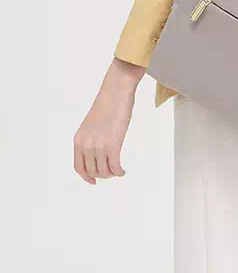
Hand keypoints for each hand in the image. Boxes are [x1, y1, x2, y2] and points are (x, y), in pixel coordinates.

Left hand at [73, 58, 143, 184]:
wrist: (116, 91)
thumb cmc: (107, 103)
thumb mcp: (92, 124)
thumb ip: (91, 139)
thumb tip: (98, 153)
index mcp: (79, 140)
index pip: (79, 167)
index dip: (86, 177)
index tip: (93, 181)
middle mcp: (86, 145)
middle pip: (92, 171)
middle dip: (102, 175)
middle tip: (112, 171)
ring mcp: (98, 146)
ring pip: (104, 171)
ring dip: (111, 173)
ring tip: (118, 169)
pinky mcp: (112, 145)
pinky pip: (115, 167)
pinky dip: (119, 172)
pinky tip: (123, 171)